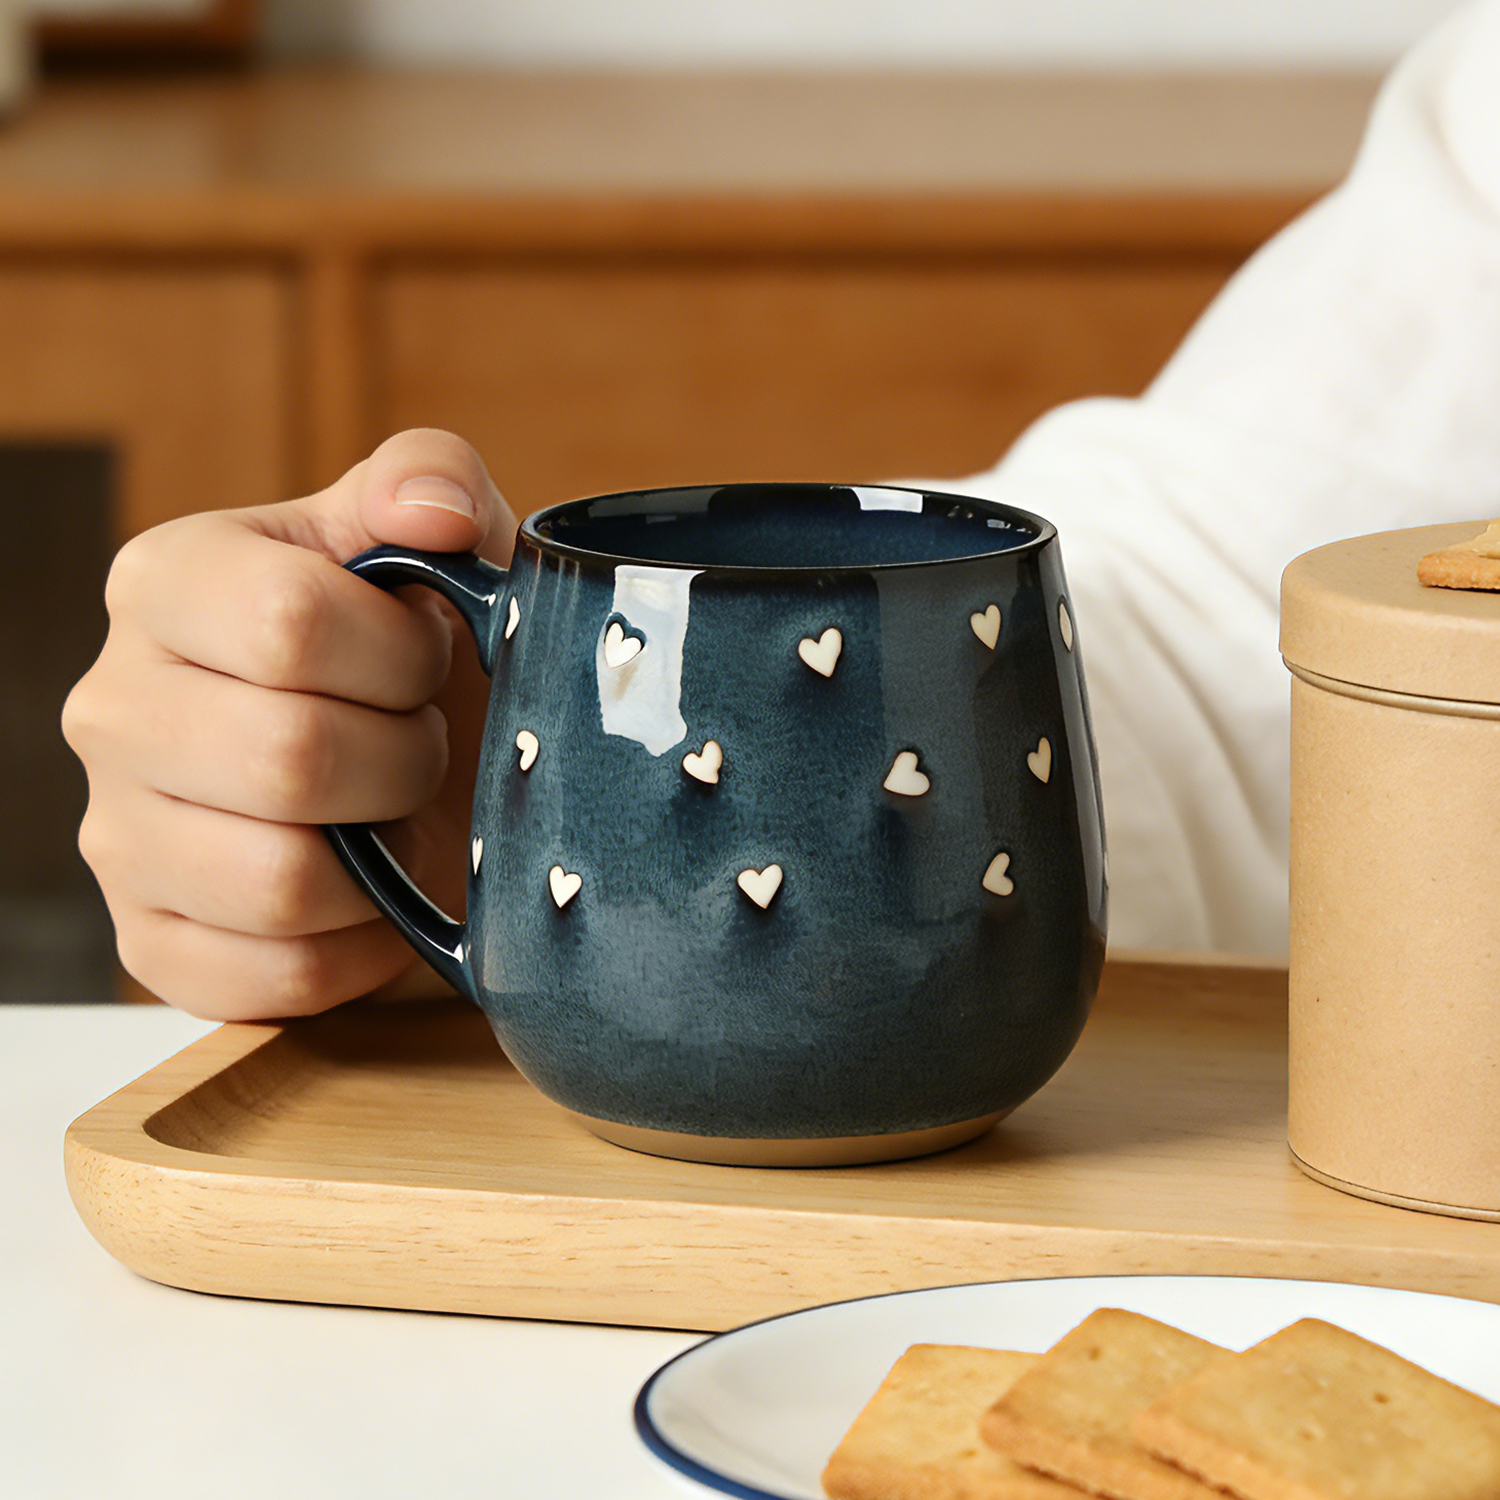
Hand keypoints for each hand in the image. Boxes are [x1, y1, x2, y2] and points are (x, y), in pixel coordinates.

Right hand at [62, 430, 515, 1019]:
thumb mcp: (438, 538)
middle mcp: (113, 707)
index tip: (431, 655)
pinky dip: (359, 948)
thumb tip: (434, 509)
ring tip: (391, 814)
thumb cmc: (423, 646)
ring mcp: (118, 835)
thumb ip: (429, 480)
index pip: (287, 623)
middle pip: (288, 757)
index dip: (400, 654)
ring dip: (382, 857)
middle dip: (404, 759)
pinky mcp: (151, 944)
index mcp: (166, 583)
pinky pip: (272, 977)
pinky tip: (374, 895)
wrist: (413, 764)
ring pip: (277, 880)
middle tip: (422, 745)